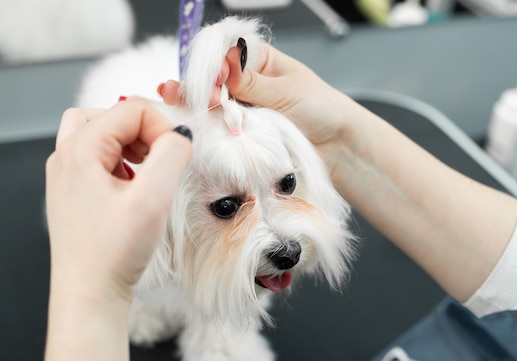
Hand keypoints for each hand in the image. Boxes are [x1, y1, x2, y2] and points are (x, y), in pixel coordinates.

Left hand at [45, 97, 192, 305]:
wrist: (89, 296)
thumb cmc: (114, 253)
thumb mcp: (152, 200)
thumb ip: (172, 156)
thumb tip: (180, 136)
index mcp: (79, 150)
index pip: (129, 109)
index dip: (162, 127)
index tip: (177, 157)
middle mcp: (65, 158)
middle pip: (108, 115)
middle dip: (142, 130)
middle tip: (159, 158)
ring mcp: (65, 177)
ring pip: (98, 135)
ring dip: (129, 144)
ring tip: (147, 172)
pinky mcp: (72, 195)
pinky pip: (96, 160)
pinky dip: (119, 163)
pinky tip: (133, 190)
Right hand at [158, 44, 356, 172]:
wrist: (338, 148)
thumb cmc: (323, 109)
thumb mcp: (286, 91)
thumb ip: (251, 83)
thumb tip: (224, 66)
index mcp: (261, 61)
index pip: (228, 55)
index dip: (214, 65)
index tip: (211, 78)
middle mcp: (249, 83)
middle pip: (215, 80)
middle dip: (199, 86)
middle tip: (183, 93)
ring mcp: (245, 108)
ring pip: (214, 104)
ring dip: (198, 105)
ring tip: (178, 102)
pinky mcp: (244, 132)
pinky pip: (222, 127)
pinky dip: (209, 126)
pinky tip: (192, 121)